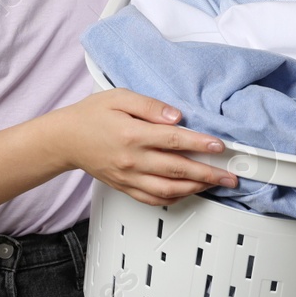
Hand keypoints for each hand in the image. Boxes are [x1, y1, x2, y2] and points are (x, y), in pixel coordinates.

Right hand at [45, 89, 238, 206]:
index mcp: (132, 134)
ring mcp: (129, 177)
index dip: (200, 144)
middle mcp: (132, 159)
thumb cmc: (91, 115)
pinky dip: (175, 198)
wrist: (65, 139)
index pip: (174, 141)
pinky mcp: (125, 187)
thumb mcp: (119, 97)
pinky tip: (188, 192)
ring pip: (169, 190)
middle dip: (209, 173)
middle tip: (229, 175)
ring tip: (214, 184)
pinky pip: (153, 199)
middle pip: (178, 170)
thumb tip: (176, 116)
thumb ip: (150, 105)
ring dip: (196, 189)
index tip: (219, 146)